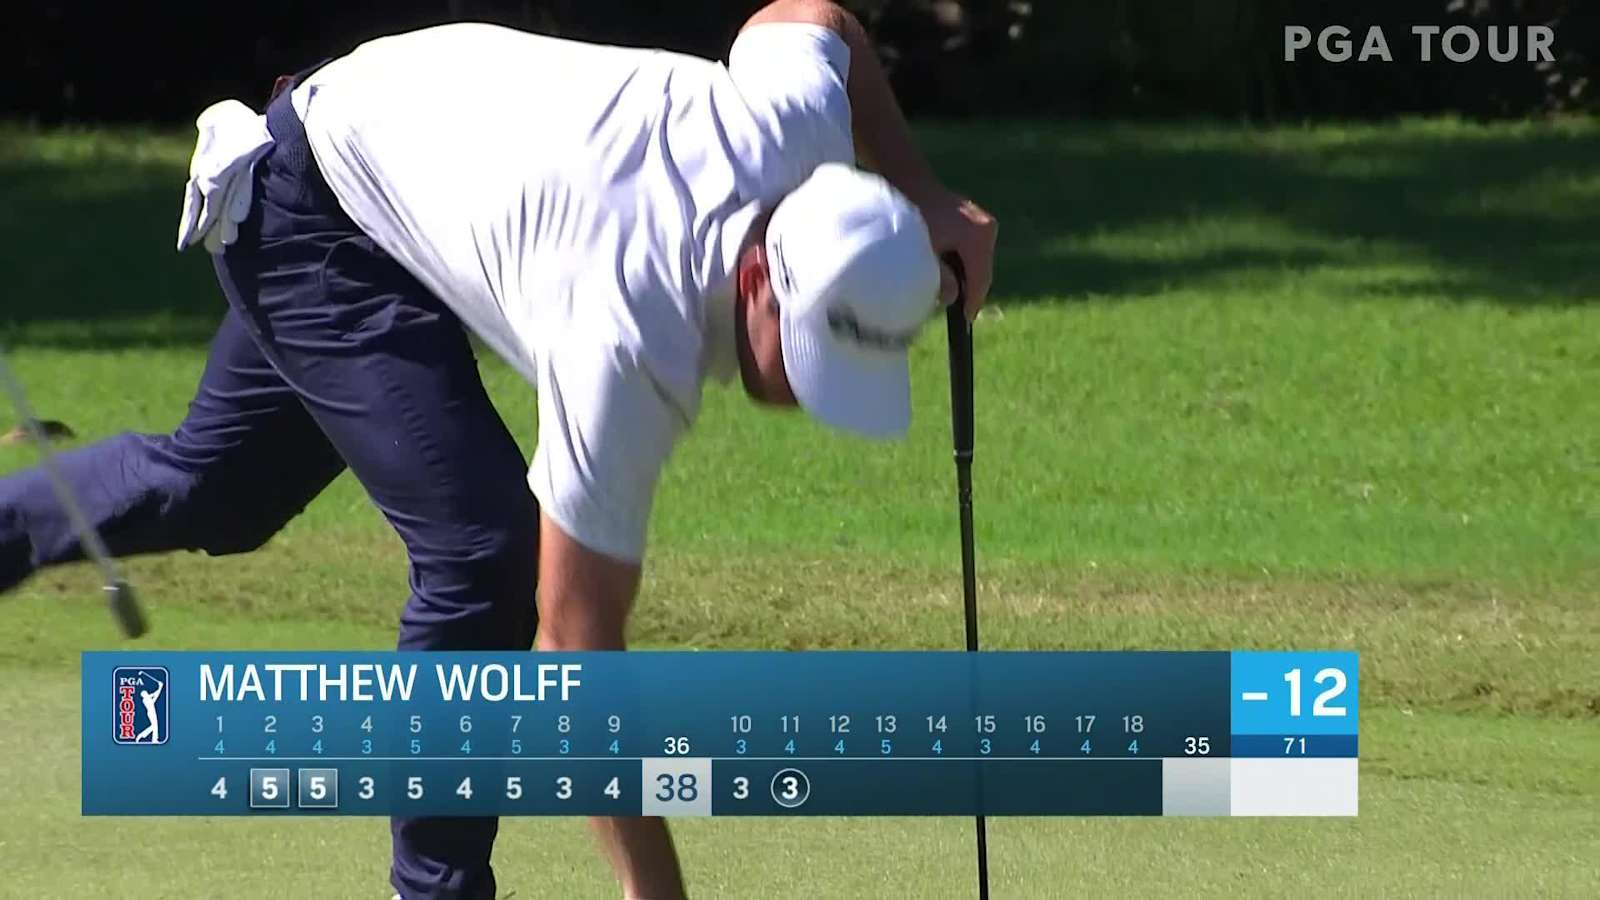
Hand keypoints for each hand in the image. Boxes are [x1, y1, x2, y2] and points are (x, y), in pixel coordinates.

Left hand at [915, 187, 996, 319]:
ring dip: (962, 274)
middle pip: (981, 270)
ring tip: (947, 289)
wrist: (907, 180)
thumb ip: (939, 279)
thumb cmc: (912, 216)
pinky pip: (969, 249)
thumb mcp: (922, 254)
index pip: (981, 279)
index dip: (973, 302)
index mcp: (978, 238)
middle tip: (956, 310)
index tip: (966, 319)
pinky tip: (943, 267)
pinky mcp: (972, 219)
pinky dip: (959, 261)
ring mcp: (982, 222)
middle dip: (967, 289)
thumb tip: (952, 297)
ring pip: (974, 260)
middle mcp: (987, 228)